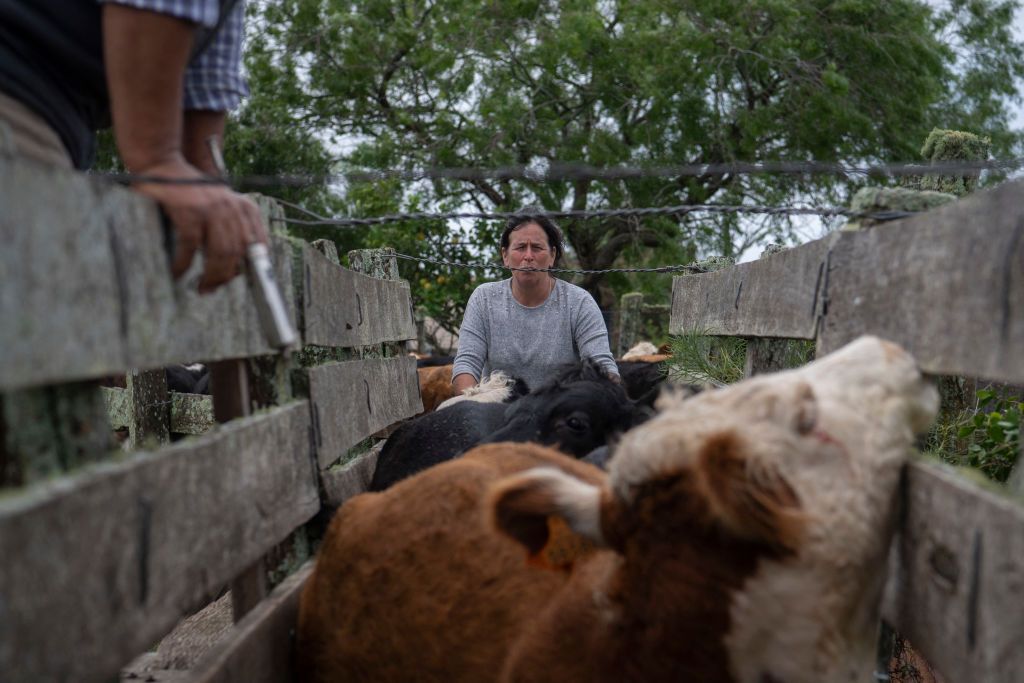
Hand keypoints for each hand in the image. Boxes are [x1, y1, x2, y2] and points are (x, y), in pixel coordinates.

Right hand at [132, 156, 267, 293]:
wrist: (163, 166)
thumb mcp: (222, 206)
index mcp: (245, 207)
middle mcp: (232, 208)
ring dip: (210, 276)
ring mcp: (211, 210)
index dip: (252, 267)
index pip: (259, 244)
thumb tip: (237, 268)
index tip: (237, 280)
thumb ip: (234, 228)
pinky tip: (177, 273)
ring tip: (201, 287)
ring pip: (219, 253)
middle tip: (211, 289)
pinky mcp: (189, 213)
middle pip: (237, 253)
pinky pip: (190, 247)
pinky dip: (183, 264)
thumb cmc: (192, 193)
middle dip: (225, 277)